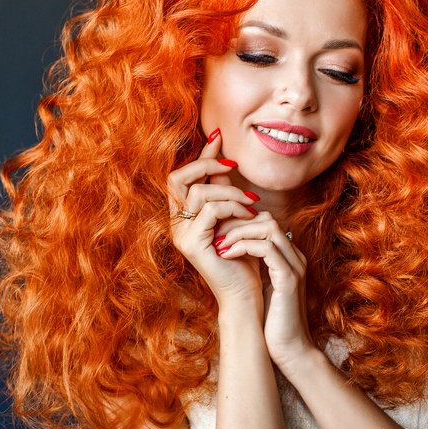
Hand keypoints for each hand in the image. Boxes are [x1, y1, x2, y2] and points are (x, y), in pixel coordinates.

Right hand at [167, 130, 261, 309]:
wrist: (245, 292)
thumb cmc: (243, 255)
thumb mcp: (234, 214)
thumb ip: (225, 189)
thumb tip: (225, 158)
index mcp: (183, 214)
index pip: (183, 175)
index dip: (200, 154)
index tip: (219, 136)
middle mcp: (176, 223)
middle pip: (177, 177)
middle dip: (206, 164)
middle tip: (232, 165)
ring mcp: (180, 234)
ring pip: (198, 192)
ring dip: (230, 191)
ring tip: (252, 202)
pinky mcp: (191, 244)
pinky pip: (210, 210)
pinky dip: (232, 206)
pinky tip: (249, 213)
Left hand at [215, 215, 313, 368]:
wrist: (290, 350)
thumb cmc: (271, 323)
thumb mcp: (260, 287)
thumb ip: (252, 267)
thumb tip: (227, 252)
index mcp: (288, 257)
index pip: (265, 222)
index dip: (240, 222)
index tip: (217, 233)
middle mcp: (294, 257)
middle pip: (267, 219)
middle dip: (238, 222)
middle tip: (215, 234)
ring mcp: (294, 266)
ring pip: (268, 227)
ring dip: (239, 231)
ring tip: (219, 244)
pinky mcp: (288, 278)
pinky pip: (266, 248)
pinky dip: (243, 246)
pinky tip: (226, 254)